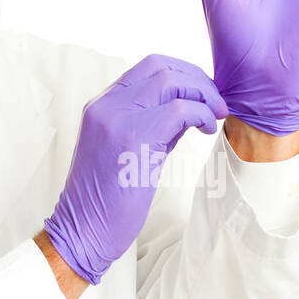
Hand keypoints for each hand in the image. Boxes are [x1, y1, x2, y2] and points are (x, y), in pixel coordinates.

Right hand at [43, 55, 227, 284]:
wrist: (82, 231)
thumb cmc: (107, 200)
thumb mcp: (129, 150)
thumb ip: (153, 124)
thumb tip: (189, 108)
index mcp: (102, 105)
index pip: (148, 67)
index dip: (183, 73)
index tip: (203, 93)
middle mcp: (106, 105)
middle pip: (161, 66)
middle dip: (197, 79)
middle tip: (216, 103)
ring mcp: (116, 119)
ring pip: (170, 81)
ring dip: (203, 94)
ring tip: (216, 115)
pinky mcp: (132, 139)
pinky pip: (178, 110)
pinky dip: (200, 114)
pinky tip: (207, 129)